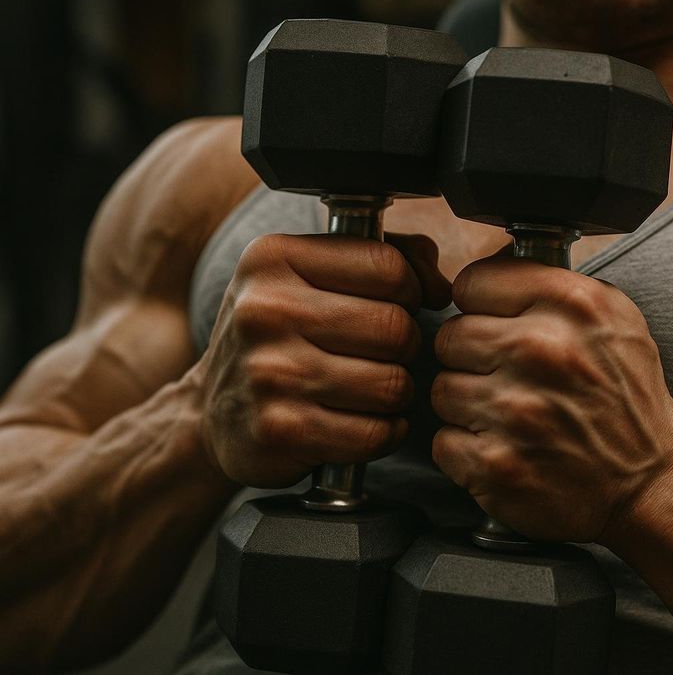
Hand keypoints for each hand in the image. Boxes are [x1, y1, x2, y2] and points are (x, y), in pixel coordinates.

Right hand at [200, 231, 449, 487]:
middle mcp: (264, 311)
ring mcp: (268, 372)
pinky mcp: (279, 430)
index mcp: (274, 259)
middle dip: (405, 347)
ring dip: (397, 394)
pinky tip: (365, 423)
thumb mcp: (313, 274)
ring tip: (373, 390)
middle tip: (384, 356)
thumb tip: (442, 285)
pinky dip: (384, 433)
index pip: (388, 267)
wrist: (212, 411)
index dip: (409, 292)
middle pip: (395, 327)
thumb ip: (385, 256)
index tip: (395, 306)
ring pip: (391, 383)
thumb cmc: (280, 335)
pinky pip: (373, 433)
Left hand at [431, 256, 672, 543]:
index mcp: (571, 305)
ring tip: (510, 415)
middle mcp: (541, 351)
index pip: (474, 282)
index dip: (483, 306)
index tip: (498, 325)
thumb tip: (495, 263)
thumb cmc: (627, 400)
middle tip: (507, 377)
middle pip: (450, 335)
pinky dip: (468, 450)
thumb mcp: (613, 318)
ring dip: (469, 405)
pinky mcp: (496, 465)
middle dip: (473, 357)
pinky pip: (444, 442)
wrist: (651, 482)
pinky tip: (506, 448)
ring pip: (442, 389)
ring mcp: (515, 411)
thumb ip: (552, 283)